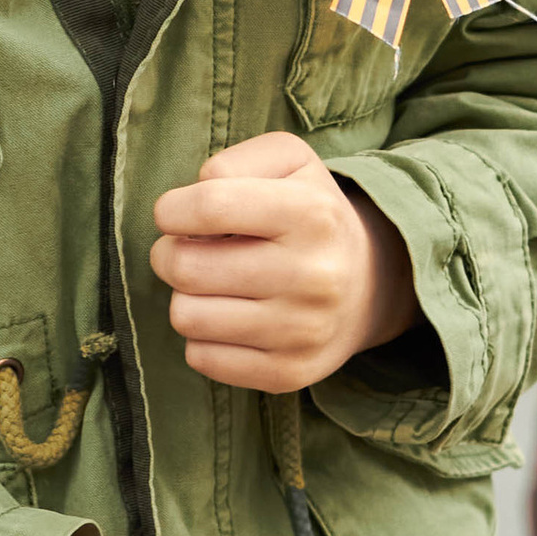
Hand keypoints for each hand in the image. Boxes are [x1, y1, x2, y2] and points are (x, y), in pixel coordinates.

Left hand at [149, 130, 416, 390]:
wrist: (367, 285)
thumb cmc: (308, 213)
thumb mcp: (287, 162)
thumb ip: (233, 162)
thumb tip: (192, 198)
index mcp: (311, 214)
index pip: (209, 206)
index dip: (171, 209)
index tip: (173, 214)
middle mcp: (313, 276)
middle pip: (186, 267)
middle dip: (169, 253)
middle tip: (190, 250)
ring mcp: (302, 331)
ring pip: (186, 317)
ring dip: (185, 297)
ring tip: (212, 284)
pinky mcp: (288, 373)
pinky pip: (201, 358)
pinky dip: (202, 336)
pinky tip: (227, 318)